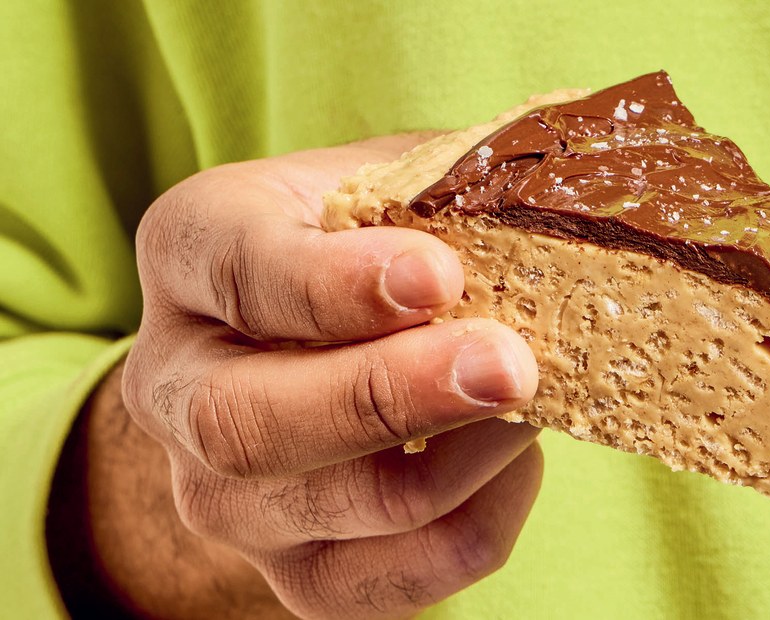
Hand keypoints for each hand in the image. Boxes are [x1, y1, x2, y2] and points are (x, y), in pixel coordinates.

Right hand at [60, 134, 544, 618]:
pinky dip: (486, 517)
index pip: (240, 272)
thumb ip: (444, 186)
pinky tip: (512, 455)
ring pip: (344, 509)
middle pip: (251, 424)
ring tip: (536, 396)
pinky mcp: (300, 575)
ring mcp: (229, 498)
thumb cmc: (364, 242)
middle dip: (391, 398)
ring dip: (468, 456)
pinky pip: (404, 575)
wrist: (304, 349)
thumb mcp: (388, 183)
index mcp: (192, 255)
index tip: (438, 275)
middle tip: (508, 367)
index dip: (335, 285)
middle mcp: (179, 387)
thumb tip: (552, 203)